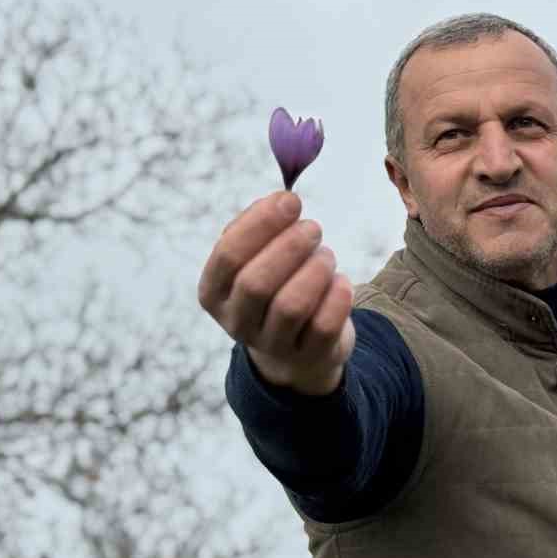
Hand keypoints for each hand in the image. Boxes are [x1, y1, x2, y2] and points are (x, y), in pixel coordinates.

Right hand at [197, 192, 355, 395]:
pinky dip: (338, 298)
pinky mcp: (309, 356)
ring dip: (315, 271)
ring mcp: (272, 345)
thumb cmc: (276, 285)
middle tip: (314, 229)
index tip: (291, 201)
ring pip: (290, 306)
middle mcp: (236, 323)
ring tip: (326, 256)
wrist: (298, 348)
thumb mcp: (256, 257)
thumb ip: (260, 225)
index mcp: (214, 292)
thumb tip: (283, 201)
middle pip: (256, 283)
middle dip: (290, 248)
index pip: (228, 256)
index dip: (260, 224)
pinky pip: (324, 326)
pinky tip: (342, 282)